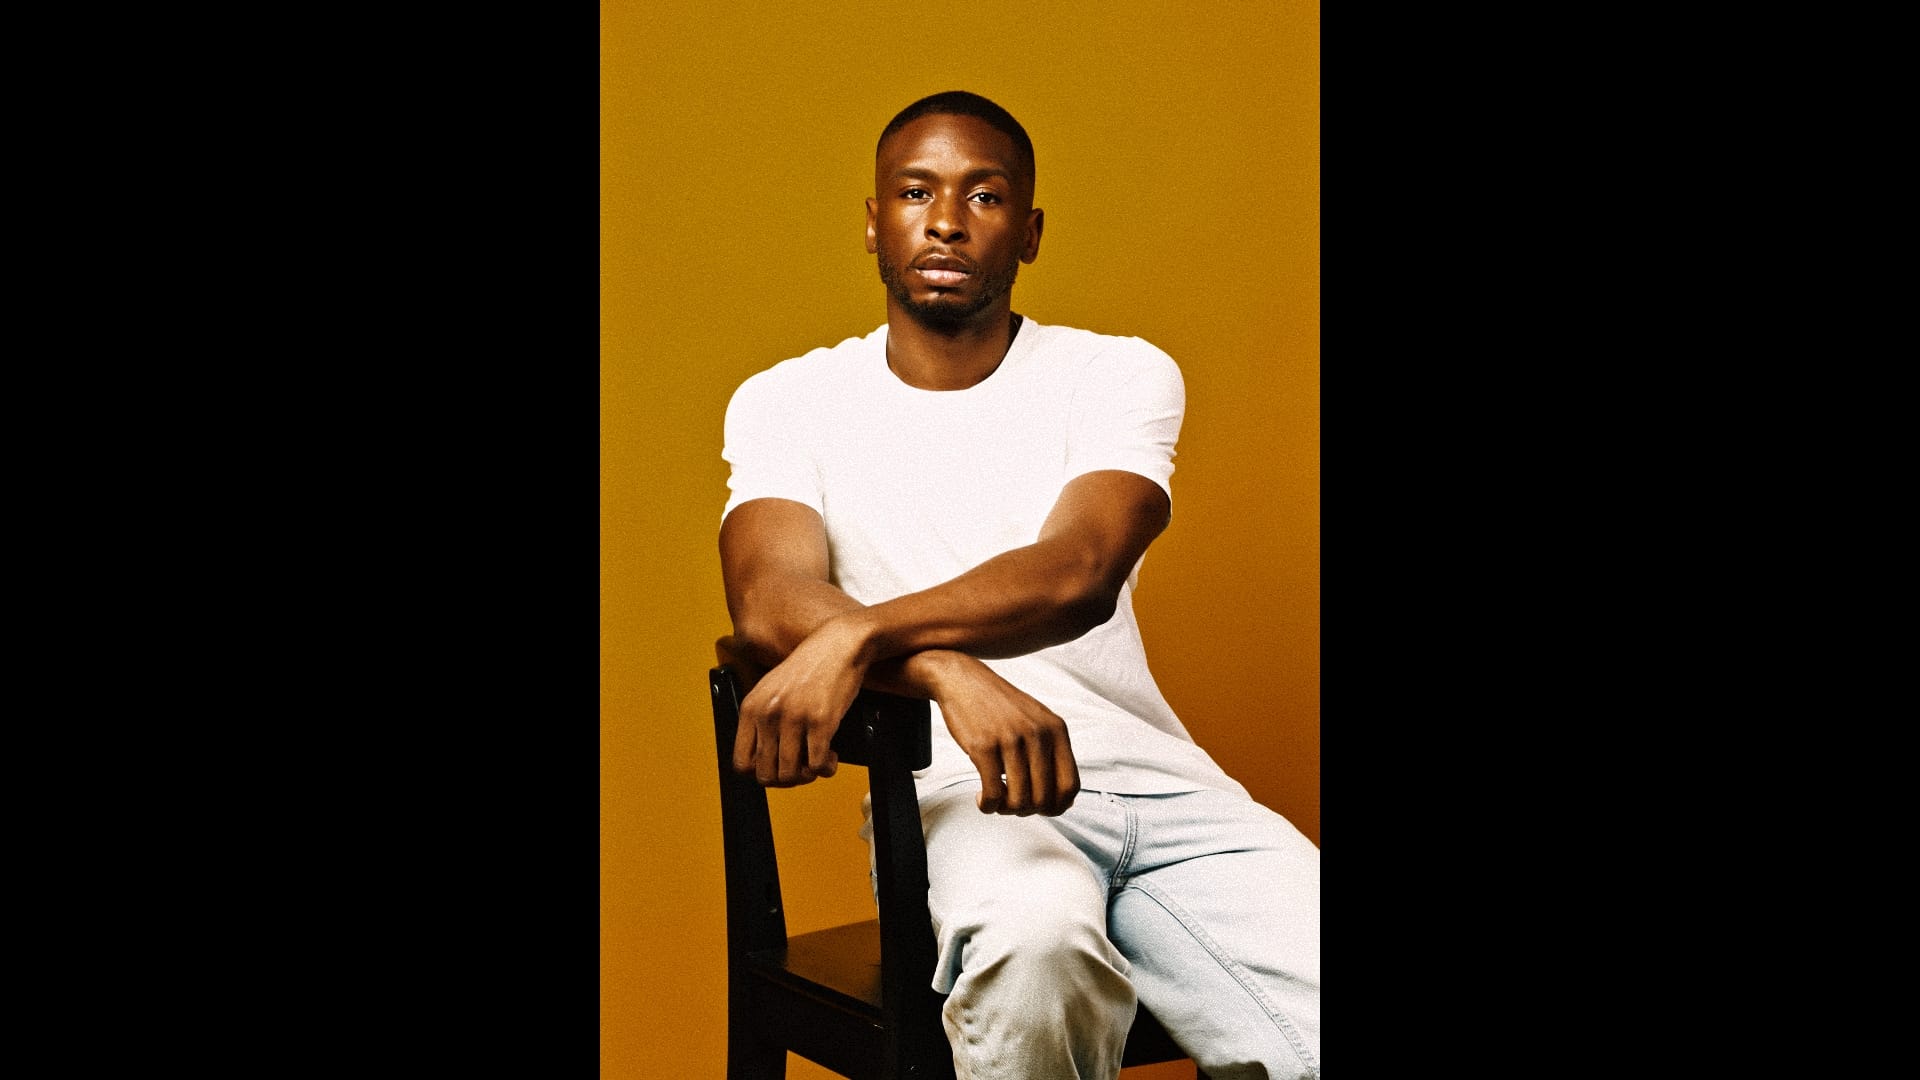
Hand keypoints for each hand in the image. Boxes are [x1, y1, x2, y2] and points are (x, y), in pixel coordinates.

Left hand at [731, 618, 868, 786]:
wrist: (839, 645)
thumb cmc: (809, 668)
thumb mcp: (771, 689)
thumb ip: (761, 720)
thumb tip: (761, 760)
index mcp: (751, 708)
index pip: (741, 764)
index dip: (760, 773)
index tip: (777, 767)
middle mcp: (768, 714)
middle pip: (766, 776)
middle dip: (786, 779)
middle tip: (801, 769)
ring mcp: (794, 718)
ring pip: (791, 775)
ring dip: (807, 776)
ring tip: (816, 762)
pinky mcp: (821, 722)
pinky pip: (817, 765)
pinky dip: (825, 769)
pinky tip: (831, 756)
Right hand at [924, 656, 1079, 815]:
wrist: (963, 681)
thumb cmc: (999, 707)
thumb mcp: (1037, 721)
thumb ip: (1052, 753)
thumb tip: (1063, 799)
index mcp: (1056, 729)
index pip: (1070, 786)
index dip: (1057, 807)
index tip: (1041, 809)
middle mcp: (1038, 734)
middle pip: (1044, 799)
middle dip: (1027, 811)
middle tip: (1012, 804)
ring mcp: (1011, 739)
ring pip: (1019, 801)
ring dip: (1005, 810)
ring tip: (996, 800)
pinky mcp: (983, 746)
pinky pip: (993, 794)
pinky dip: (987, 806)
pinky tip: (982, 798)